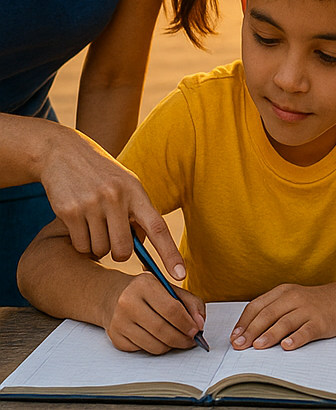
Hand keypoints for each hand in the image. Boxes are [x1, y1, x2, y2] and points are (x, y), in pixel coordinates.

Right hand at [38, 129, 181, 277]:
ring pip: (100, 250)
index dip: (170, 254)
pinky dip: (81, 242)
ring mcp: (92, 204)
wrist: (63, 153)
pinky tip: (79, 223)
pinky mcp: (69, 211)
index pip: (158, 228)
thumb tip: (143, 248)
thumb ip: (137, 214)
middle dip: (119, 253)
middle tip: (112, 238)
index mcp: (136, 192)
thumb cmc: (102, 174)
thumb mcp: (127, 186)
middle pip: (122, 250)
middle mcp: (116, 198)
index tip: (180, 275)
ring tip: (94, 223)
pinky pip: (80, 245)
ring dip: (97, 246)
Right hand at [102, 271, 205, 354]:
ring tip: (177, 339)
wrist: (112, 295)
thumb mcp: (170, 288)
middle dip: (182, 339)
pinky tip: (158, 338)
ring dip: (170, 346)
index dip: (187, 323)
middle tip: (191, 341)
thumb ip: (191, 303)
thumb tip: (199, 324)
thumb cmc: (147, 292)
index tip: (197, 330)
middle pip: (162, 330)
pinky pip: (142, 350)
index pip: (171, 309)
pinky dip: (154, 347)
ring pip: (153, 345)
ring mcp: (118, 321)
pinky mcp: (115, 337)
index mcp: (145, 285)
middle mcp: (128, 303)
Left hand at [233, 284, 335, 351]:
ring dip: (270, 334)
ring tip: (258, 346)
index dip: (243, 322)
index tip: (234, 336)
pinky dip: (296, 338)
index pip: (257, 305)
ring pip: (285, 322)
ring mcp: (308, 310)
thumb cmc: (312, 304)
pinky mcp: (321, 322)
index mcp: (283, 292)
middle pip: (268, 314)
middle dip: (251, 330)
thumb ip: (270, 312)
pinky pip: (306, 330)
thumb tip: (245, 333)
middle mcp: (294, 298)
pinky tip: (287, 346)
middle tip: (240, 344)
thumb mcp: (290, 300)